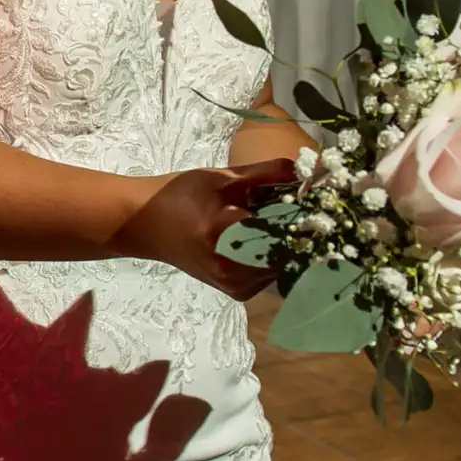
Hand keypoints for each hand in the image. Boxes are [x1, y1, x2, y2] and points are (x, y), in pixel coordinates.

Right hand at [116, 158, 298, 300]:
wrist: (145, 225)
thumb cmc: (179, 196)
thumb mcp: (221, 177)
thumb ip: (267, 173)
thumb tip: (309, 168)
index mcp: (222, 234)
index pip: (285, 226)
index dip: (306, 210)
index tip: (316, 194)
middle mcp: (231, 269)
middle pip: (289, 248)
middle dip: (300, 225)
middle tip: (299, 203)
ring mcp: (236, 286)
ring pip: (285, 262)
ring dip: (290, 240)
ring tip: (277, 218)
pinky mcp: (239, 292)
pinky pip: (273, 272)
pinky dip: (277, 253)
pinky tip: (265, 236)